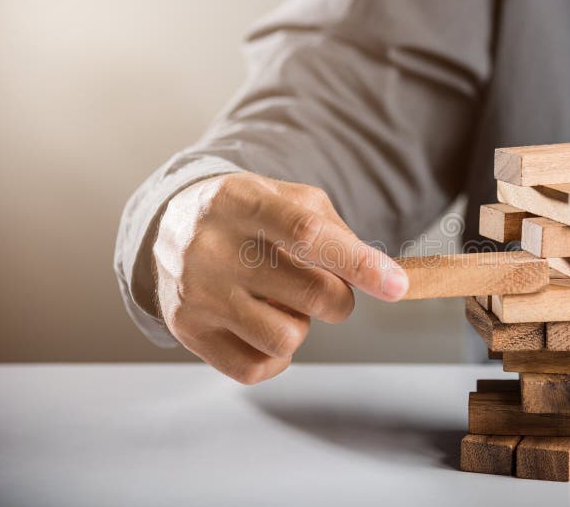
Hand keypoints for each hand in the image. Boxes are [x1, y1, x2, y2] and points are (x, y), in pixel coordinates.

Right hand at [153, 172, 408, 383]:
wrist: (170, 227)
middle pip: (312, 294)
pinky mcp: (188, 331)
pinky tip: (264, 326)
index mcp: (243, 202)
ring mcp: (196, 293)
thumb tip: (382, 278)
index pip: (309, 234)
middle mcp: (212, 247)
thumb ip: (337, 233)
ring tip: (281, 303)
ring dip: (301, 326)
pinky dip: (275, 356)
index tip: (398, 285)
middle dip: (339, 299)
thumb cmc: (251, 216)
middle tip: (326, 288)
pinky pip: (256, 369)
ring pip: (286, 338)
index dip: (360, 263)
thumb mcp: (290, 200)